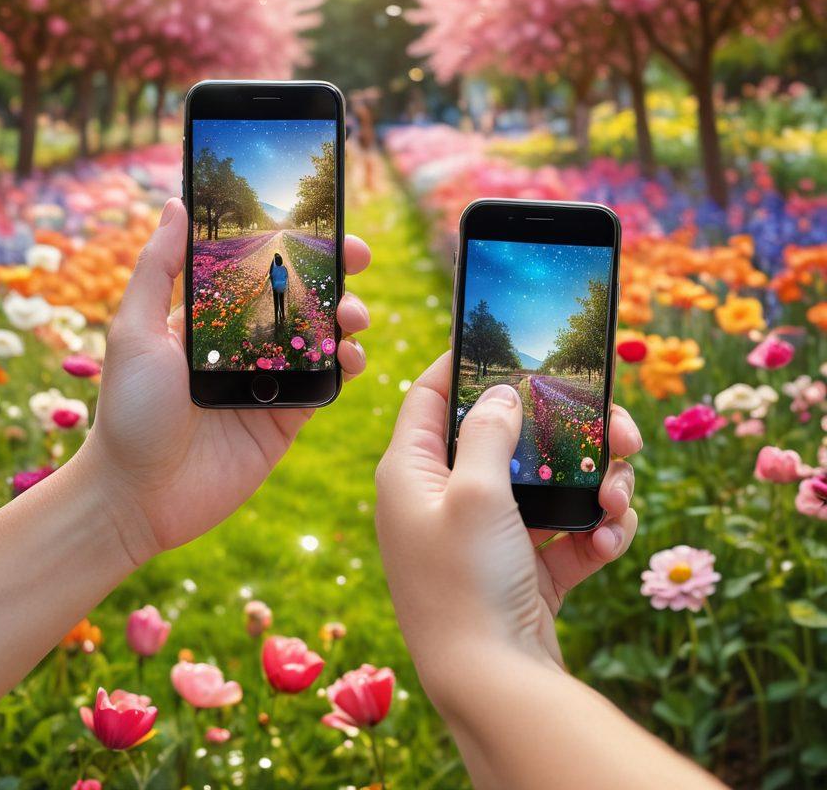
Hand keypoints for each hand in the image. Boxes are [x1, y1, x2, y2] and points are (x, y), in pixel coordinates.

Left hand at [83, 198, 370, 564]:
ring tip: (351, 316)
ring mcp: (269, 380)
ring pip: (322, 337)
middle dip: (335, 273)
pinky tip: (350, 355)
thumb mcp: (134, 330)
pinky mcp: (286, 418)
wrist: (137, 496)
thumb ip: (158, 268)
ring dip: (347, 317)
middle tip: (357, 257)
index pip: (259, 268)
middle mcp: (245, 343)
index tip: (322, 222)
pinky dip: (347, 364)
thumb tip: (174, 203)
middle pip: (301, 297)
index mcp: (211, 317)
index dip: (292, 245)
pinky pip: (327, 384)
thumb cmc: (127, 410)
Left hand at [375, 352, 640, 699]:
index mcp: (411, 473)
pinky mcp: (522, 569)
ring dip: (590, 483)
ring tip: (619, 495)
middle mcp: (444, 499)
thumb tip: (499, 392)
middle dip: (563, 431)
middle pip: (506, 439)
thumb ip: (489, 433)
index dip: (462, 364)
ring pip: (545, 485)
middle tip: (616, 427)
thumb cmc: (467, 581)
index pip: (429, 397)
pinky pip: (563, 533)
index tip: (505, 342)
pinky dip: (591, 532)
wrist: (493, 688)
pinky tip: (607, 538)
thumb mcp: (474, 493)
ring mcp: (485, 537)